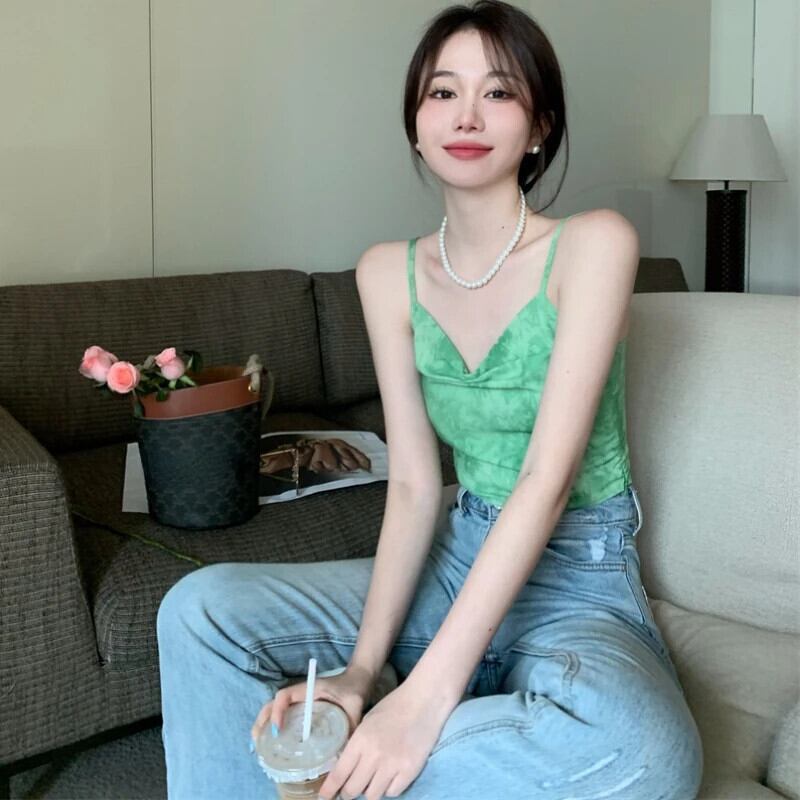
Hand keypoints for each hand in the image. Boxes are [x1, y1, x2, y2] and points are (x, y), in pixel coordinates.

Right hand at [251, 664, 375, 742]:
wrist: (358, 678)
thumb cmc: (354, 688)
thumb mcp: (354, 704)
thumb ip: (351, 723)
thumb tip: (345, 750)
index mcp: (309, 689)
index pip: (284, 696)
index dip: (277, 711)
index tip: (277, 729)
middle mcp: (300, 695)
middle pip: (272, 704)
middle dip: (262, 722)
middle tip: (257, 743)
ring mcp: (299, 702)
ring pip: (273, 710)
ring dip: (263, 725)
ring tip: (258, 747)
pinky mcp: (301, 709)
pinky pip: (282, 716)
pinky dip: (271, 728)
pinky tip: (271, 744)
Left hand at [318, 679, 453, 799]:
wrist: (424, 701)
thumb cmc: (394, 707)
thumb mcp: (367, 722)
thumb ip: (357, 745)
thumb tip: (346, 768)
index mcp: (361, 740)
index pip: (339, 773)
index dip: (330, 789)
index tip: (324, 796)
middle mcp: (374, 755)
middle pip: (353, 789)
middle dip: (348, 792)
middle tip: (349, 789)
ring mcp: (393, 765)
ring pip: (372, 795)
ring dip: (369, 790)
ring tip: (372, 780)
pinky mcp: (410, 771)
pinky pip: (392, 793)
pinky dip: (388, 788)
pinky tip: (389, 777)